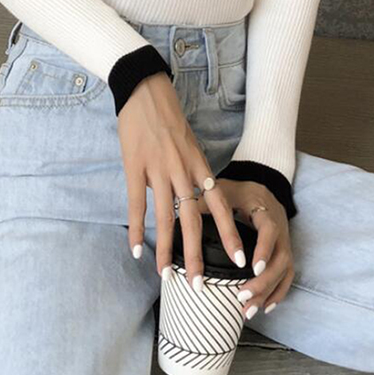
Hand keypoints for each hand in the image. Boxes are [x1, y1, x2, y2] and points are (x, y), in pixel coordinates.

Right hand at [117, 72, 246, 289]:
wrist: (144, 90)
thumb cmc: (167, 116)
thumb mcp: (188, 142)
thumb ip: (192, 169)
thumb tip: (194, 194)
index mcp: (198, 164)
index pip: (218, 205)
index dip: (229, 233)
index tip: (238, 259)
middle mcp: (182, 170)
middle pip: (194, 219)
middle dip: (198, 254)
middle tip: (200, 284)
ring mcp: (158, 169)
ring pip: (166, 218)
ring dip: (166, 249)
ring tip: (166, 274)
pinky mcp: (135, 167)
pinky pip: (137, 204)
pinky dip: (137, 229)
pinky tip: (136, 250)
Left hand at [198, 178, 294, 318]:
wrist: (258, 188)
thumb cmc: (235, 191)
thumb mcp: (219, 191)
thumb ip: (203, 205)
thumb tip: (180, 223)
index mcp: (263, 206)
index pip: (269, 229)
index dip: (263, 249)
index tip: (251, 269)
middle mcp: (279, 224)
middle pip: (281, 256)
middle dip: (263, 281)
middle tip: (242, 297)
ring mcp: (285, 238)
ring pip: (285, 269)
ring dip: (268, 291)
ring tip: (248, 310)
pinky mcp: (285, 250)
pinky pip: (287, 274)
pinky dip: (278, 292)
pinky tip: (265, 307)